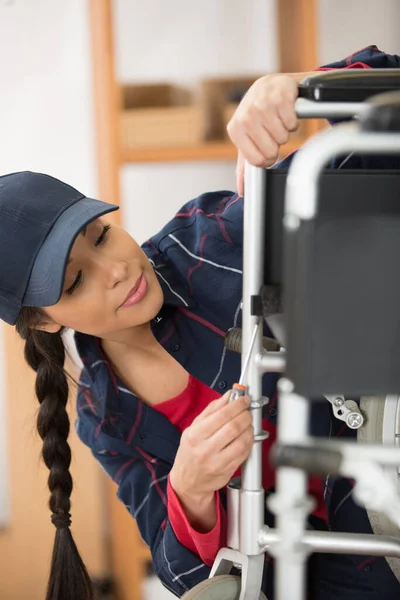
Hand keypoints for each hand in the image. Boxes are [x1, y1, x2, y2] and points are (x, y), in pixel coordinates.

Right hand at [170, 392, 253, 519]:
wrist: (188, 482)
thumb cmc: (190, 452)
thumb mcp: (193, 428)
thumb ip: (212, 410)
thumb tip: (229, 395)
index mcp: (195, 435)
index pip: (221, 415)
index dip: (237, 405)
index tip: (243, 399)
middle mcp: (205, 449)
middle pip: (233, 427)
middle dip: (245, 414)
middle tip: (248, 410)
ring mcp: (218, 462)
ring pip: (242, 440)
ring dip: (249, 428)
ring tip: (247, 423)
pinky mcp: (228, 470)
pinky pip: (244, 453)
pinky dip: (249, 441)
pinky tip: (247, 436)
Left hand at [227, 74, 299, 195]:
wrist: (269, 87)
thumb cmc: (257, 116)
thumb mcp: (246, 139)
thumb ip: (243, 166)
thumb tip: (243, 190)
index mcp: (236, 129)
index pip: (257, 161)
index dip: (266, 158)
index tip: (265, 146)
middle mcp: (246, 116)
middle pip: (271, 151)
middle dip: (276, 144)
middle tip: (271, 131)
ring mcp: (263, 105)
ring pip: (283, 137)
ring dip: (284, 131)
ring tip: (277, 120)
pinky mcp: (280, 98)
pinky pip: (292, 123)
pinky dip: (293, 121)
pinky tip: (285, 112)